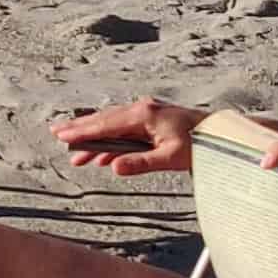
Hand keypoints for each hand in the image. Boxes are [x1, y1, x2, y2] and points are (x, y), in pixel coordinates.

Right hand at [49, 97, 200, 175]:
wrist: (221, 133)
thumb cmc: (200, 144)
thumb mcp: (171, 158)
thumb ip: (141, 163)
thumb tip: (113, 168)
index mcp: (143, 115)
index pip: (105, 124)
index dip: (82, 131)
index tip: (62, 134)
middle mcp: (142, 109)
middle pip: (104, 120)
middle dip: (80, 128)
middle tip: (56, 133)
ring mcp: (147, 113)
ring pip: (112, 124)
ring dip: (93, 136)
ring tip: (74, 148)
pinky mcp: (152, 120)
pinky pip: (124, 129)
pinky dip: (110, 140)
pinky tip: (102, 155)